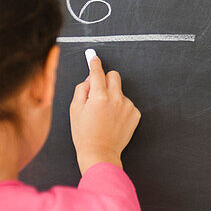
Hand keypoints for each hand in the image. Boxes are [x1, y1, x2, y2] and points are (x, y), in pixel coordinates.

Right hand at [69, 51, 141, 174]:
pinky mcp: (135, 113)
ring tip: (104, 115)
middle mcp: (116, 98)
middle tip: (98, 92)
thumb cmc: (84, 134)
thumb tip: (90, 79)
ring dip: (113, 97)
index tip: (93, 57)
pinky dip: (120, 108)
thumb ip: (82, 89)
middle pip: (114, 76)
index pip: (98, 72)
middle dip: (106, 80)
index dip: (94, 63)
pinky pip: (127, 103)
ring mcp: (128, 106)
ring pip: (120, 91)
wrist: (100, 153)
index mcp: (99, 96)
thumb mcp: (75, 110)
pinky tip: (113, 120)